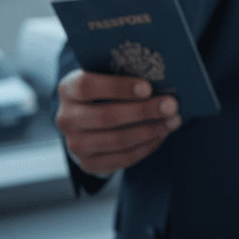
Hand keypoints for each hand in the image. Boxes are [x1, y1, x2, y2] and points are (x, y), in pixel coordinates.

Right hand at [56, 69, 181, 175]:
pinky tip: (160, 135)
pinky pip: (121, 159)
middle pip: (106, 116)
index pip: (88, 86)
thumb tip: (159, 78)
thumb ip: (122, 74)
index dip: (118, 87)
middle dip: (144, 111)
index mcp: (67, 89)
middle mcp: (66, 118)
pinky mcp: (88, 164)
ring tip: (172, 121)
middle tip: (171, 105)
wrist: (86, 121)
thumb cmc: (103, 91)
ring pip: (116, 140)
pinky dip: (145, 147)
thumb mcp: (104, 76)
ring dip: (149, 130)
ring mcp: (75, 145)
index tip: (148, 87)